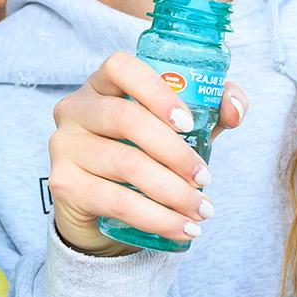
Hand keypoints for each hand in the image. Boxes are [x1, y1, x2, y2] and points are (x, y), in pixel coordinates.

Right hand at [48, 54, 249, 254]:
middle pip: (126, 118)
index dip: (156, 91)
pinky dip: (156, 218)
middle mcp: (75, 108)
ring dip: (173, 192)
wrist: (100, 205)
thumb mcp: (178, 128)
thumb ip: (212, 108)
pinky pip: (115, 200)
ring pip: (125, 163)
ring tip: (202, 209)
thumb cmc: (143, 153)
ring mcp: (64, 145)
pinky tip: (181, 229)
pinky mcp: (63, 183)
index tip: (189, 122)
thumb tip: (233, 109)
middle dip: (175, 152)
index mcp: (101, 84)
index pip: (120, 67)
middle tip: (206, 177)